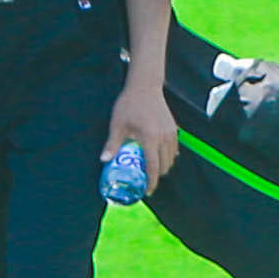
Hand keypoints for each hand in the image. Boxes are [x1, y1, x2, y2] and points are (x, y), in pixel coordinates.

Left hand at [108, 68, 180, 187]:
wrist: (145, 86)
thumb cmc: (129, 104)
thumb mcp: (118, 125)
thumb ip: (113, 144)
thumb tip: (104, 160)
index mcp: (150, 138)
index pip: (154, 167)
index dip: (151, 182)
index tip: (147, 191)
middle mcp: (164, 138)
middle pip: (165, 166)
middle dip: (156, 176)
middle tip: (145, 180)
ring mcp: (171, 133)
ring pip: (171, 158)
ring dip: (163, 166)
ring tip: (151, 168)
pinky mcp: (174, 129)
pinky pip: (174, 149)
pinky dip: (168, 157)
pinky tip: (159, 156)